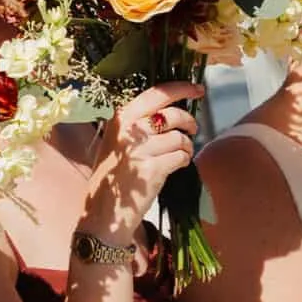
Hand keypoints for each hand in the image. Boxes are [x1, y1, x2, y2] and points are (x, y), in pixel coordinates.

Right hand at [84, 81, 202, 237]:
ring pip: (180, 137)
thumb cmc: (113, 176)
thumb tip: (174, 109)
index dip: (182, 89)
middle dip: (189, 122)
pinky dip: (184, 161)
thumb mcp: (118, 142)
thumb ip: (140, 123)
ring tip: (181, 153)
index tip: (198, 89)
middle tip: (193, 130)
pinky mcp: (153, 169)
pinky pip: (181, 157)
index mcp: (120, 118)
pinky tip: (176, 166)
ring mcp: (140, 150)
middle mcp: (129, 130)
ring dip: (187, 146)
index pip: (157, 93)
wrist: (103, 212)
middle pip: (173, 114)